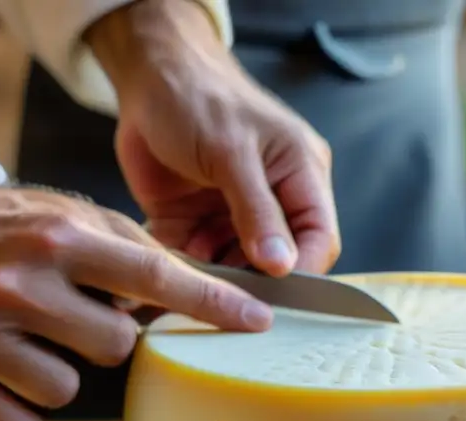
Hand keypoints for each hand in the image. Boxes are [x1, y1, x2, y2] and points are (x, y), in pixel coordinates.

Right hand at [0, 186, 273, 420]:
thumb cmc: (8, 234)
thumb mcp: (69, 220)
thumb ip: (133, 252)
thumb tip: (208, 289)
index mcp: (58, 239)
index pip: (152, 276)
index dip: (211, 302)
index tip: (258, 322)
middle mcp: (17, 285)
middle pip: (115, 347)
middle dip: (102, 336)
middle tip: (68, 314)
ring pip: (69, 390)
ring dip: (61, 372)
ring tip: (28, 338)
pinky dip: (23, 408)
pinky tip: (2, 371)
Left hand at [87, 0, 340, 275]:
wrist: (146, 76)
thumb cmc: (198, 96)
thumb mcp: (231, 151)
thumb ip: (258, 211)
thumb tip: (283, 266)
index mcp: (301, 175)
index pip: (318, 238)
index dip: (302, 272)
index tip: (275, 299)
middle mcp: (274, 200)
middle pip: (279, 262)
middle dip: (253, 281)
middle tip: (226, 297)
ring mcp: (235, 215)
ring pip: (237, 269)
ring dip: (215, 279)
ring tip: (192, 279)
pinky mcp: (198, 223)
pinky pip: (198, 261)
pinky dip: (186, 270)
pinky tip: (171, 270)